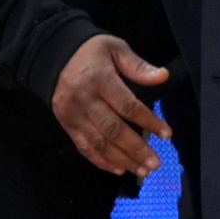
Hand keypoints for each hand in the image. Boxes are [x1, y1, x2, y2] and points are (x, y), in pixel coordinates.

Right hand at [50, 34, 171, 177]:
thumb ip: (138, 66)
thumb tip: (163, 76)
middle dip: (135, 149)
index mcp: (99, 79)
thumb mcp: (115, 48)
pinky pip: (84, 147)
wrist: (53, 56)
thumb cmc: (91, 51)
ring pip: (99, 143)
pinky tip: (119, 169)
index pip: (127, 106)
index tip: (167, 134)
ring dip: (122, 160)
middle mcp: (84, 100)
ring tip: (142, 170)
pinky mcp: (66, 125)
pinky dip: (101, 161)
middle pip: (112, 130)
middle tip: (155, 163)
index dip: (148, 121)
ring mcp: (73, 115)